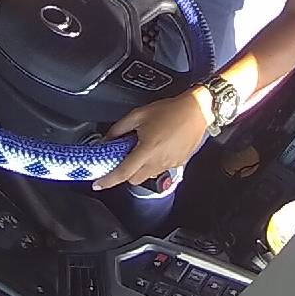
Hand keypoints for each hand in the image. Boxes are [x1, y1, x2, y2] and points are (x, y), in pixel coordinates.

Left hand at [92, 88, 212, 189]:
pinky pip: (160, 169)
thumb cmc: (170, 111)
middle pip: (134, 179)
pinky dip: (153, 163)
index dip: (108, 180)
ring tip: (143, 148)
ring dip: (140, 168)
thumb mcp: (138, 114)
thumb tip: (107, 139)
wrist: (197, 111)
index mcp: (147, 150)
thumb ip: (119, 128)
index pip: (123, 172)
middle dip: (125, 172)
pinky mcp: (177, 163)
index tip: (98, 184)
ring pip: (147, 175)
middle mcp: (158, 161)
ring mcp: (169, 164)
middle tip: (123, 157)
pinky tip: (156, 147)